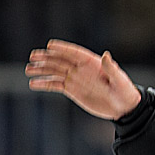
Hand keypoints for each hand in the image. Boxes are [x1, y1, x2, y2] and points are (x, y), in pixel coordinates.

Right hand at [25, 39, 141, 119]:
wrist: (123, 108)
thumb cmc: (125, 92)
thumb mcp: (120, 81)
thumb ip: (111, 68)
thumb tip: (106, 55)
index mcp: (93, 63)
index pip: (75, 53)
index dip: (63, 48)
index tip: (50, 45)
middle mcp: (82, 69)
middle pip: (61, 60)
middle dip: (47, 58)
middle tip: (33, 57)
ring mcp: (76, 79)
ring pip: (55, 72)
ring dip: (42, 70)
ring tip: (28, 70)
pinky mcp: (72, 90)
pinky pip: (55, 85)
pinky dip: (44, 84)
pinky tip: (33, 84)